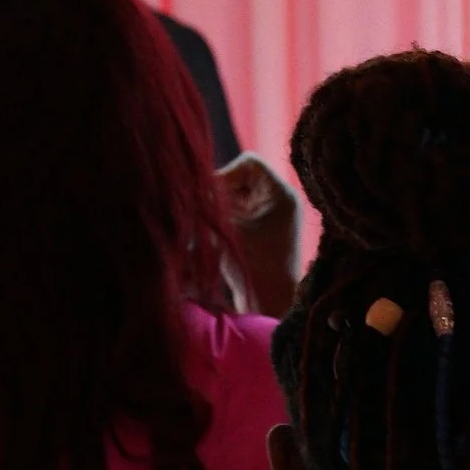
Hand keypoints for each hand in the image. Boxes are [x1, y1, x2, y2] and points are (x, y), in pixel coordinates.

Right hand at [216, 154, 300, 317]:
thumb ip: (208, 206)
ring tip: (209, 226)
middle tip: (205, 212)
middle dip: (220, 193)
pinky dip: (223, 219)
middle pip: (241, 177)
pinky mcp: (262, 230)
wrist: (270, 307)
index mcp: (281, 194)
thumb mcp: (226, 232)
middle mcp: (280, 200)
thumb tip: (188, 185)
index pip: (250, 163)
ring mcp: (272, 215)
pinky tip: (214, 235)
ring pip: (236, 194)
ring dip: (219, 207)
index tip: (212, 198)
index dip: (226, 173)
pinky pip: (238, 211)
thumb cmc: (252, 270)